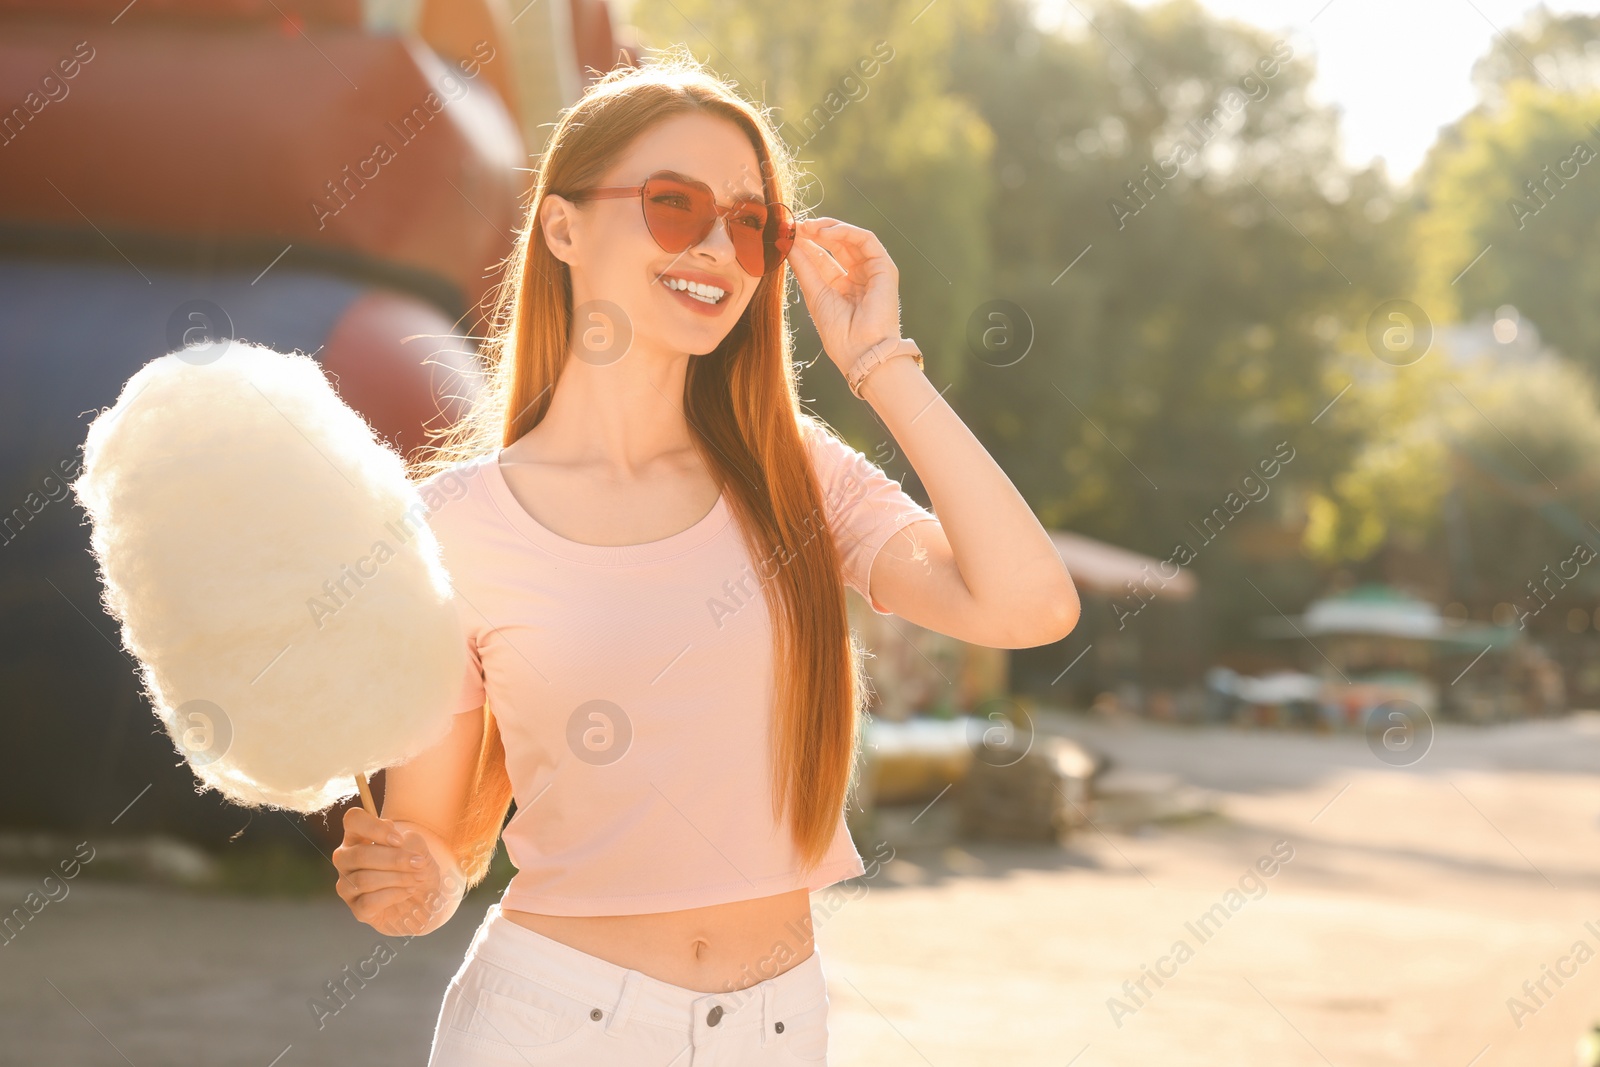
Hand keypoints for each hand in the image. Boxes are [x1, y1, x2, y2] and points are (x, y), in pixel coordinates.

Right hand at [332, 806, 458, 936]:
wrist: (426, 897)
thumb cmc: (417, 867)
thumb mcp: (420, 849)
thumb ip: (410, 842)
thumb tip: (399, 845)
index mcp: (358, 837)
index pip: (353, 820)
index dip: (374, 828)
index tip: (398, 839)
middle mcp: (346, 860)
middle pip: (359, 855)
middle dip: (394, 859)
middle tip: (418, 863)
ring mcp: (348, 886)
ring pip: (364, 879)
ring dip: (397, 878)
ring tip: (418, 878)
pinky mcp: (358, 910)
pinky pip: (369, 901)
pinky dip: (394, 894)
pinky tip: (408, 891)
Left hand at [786, 217, 902, 377]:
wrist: (861, 351)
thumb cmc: (839, 333)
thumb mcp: (814, 293)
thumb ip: (804, 266)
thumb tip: (788, 242)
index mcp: (842, 287)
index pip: (823, 257)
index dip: (806, 243)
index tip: (788, 233)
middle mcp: (858, 277)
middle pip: (837, 244)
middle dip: (816, 232)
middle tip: (797, 226)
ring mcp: (873, 272)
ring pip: (852, 237)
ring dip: (829, 228)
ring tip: (808, 227)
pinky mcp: (885, 268)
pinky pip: (866, 240)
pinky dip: (845, 232)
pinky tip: (825, 233)